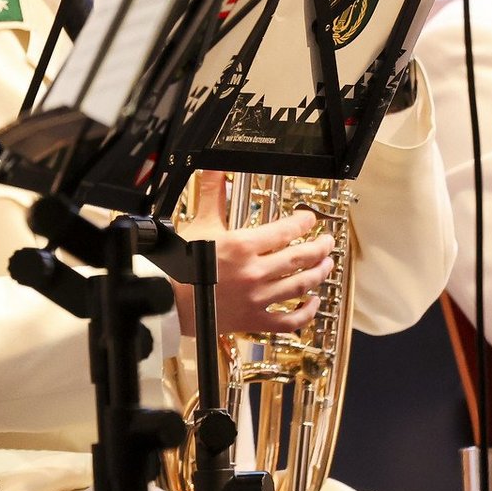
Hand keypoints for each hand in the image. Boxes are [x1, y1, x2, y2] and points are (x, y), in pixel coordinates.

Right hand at [176, 172, 332, 335]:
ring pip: (300, 286)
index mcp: (243, 245)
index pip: (286, 230)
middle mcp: (255, 271)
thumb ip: (212, 195)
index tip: (309, 220)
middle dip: (320, 248)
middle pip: (301, 258)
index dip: (303, 223)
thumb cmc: (177, 263)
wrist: (164, 298)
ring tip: (326, 266)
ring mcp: (257, 297)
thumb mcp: (198, 223)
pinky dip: (305, 313)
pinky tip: (312, 303)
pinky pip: (288, 320)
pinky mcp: (253, 319)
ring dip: (318, 274)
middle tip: (327, 242)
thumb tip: (215, 170)